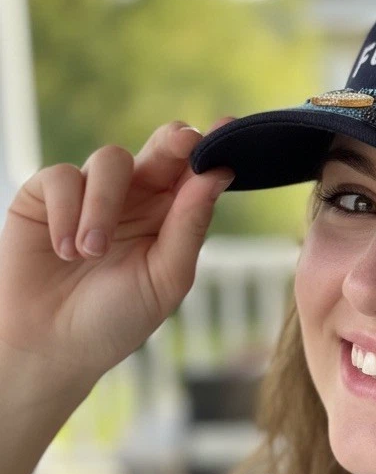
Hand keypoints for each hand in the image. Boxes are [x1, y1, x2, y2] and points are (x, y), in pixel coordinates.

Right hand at [0, 117, 236, 385]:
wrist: (52, 346)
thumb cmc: (118, 318)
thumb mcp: (165, 278)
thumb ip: (189, 227)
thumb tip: (217, 174)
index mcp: (172, 216)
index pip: (197, 173)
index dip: (214, 148)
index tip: (229, 127)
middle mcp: (137, 197)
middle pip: (162, 148)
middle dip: (174, 142)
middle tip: (183, 142)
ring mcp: (92, 193)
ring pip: (110, 159)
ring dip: (104, 205)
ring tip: (91, 253)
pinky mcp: (46, 194)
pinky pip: (63, 177)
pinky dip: (66, 213)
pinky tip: (64, 251)